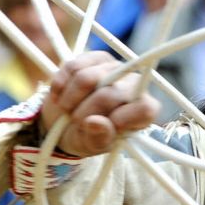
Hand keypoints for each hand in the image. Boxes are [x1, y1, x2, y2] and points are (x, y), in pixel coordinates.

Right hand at [40, 52, 159, 156]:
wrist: (66, 122)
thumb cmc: (88, 136)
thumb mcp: (93, 146)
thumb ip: (99, 138)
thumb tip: (95, 123)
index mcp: (143, 111)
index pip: (144, 109)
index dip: (121, 119)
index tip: (100, 127)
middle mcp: (135, 86)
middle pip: (109, 94)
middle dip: (85, 112)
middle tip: (76, 122)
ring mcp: (115, 68)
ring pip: (87, 78)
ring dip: (71, 98)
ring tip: (69, 109)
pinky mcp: (95, 58)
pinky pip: (73, 67)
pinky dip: (61, 85)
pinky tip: (60, 96)